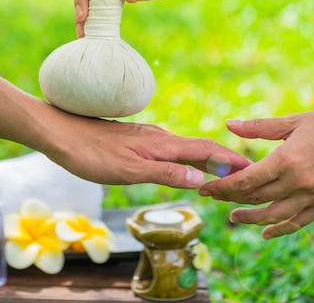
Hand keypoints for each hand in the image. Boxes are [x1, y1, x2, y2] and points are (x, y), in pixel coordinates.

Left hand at [42, 103, 250, 187]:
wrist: (61, 133)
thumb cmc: (91, 154)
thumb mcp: (129, 170)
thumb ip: (166, 173)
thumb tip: (202, 179)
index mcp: (161, 144)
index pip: (205, 150)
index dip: (229, 160)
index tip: (252, 168)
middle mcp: (160, 137)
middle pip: (200, 148)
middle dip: (224, 162)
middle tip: (246, 176)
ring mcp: (149, 138)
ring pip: (187, 149)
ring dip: (208, 162)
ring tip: (223, 175)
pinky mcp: (138, 141)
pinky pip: (172, 151)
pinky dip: (188, 160)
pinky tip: (186, 168)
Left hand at [198, 111, 313, 238]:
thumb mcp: (293, 121)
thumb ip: (259, 127)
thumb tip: (229, 124)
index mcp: (287, 161)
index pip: (246, 181)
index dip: (223, 186)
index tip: (206, 187)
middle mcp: (298, 183)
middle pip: (256, 198)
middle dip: (230, 198)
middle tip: (213, 195)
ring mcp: (312, 196)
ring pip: (274, 215)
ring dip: (250, 218)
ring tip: (233, 216)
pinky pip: (298, 223)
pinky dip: (280, 229)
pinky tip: (265, 232)